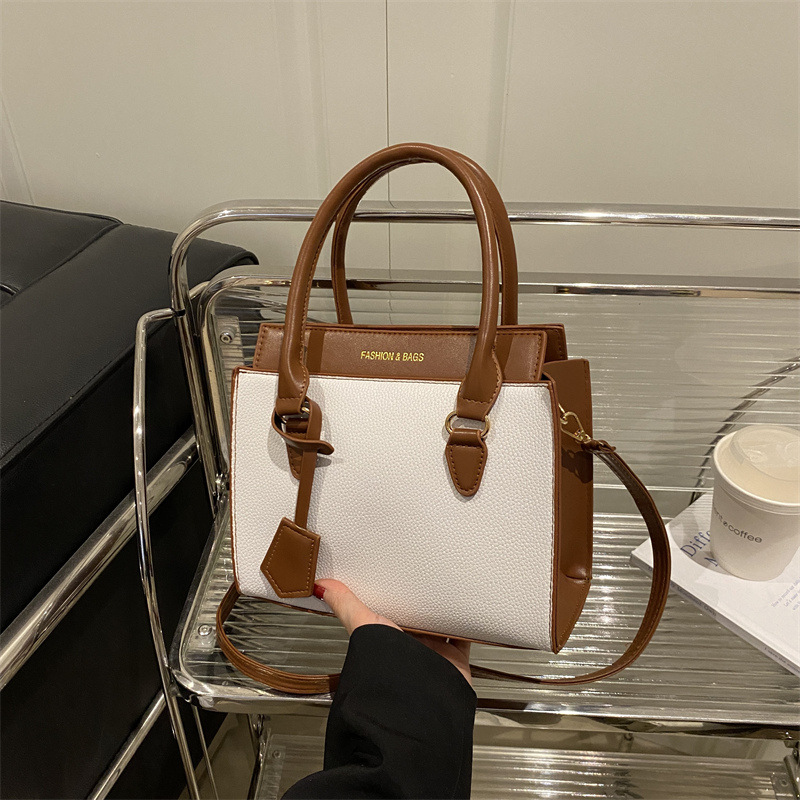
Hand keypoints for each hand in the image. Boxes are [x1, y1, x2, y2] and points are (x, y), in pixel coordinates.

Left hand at [315, 579, 471, 685]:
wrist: (419, 700)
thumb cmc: (387, 671)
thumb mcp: (364, 626)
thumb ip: (345, 605)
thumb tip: (320, 587)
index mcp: (385, 638)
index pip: (387, 612)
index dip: (389, 595)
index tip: (392, 576)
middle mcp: (407, 647)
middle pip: (415, 618)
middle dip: (419, 600)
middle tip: (422, 576)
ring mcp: (431, 653)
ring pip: (439, 625)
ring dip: (442, 610)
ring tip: (444, 587)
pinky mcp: (453, 659)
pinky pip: (463, 636)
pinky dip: (466, 624)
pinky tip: (466, 610)